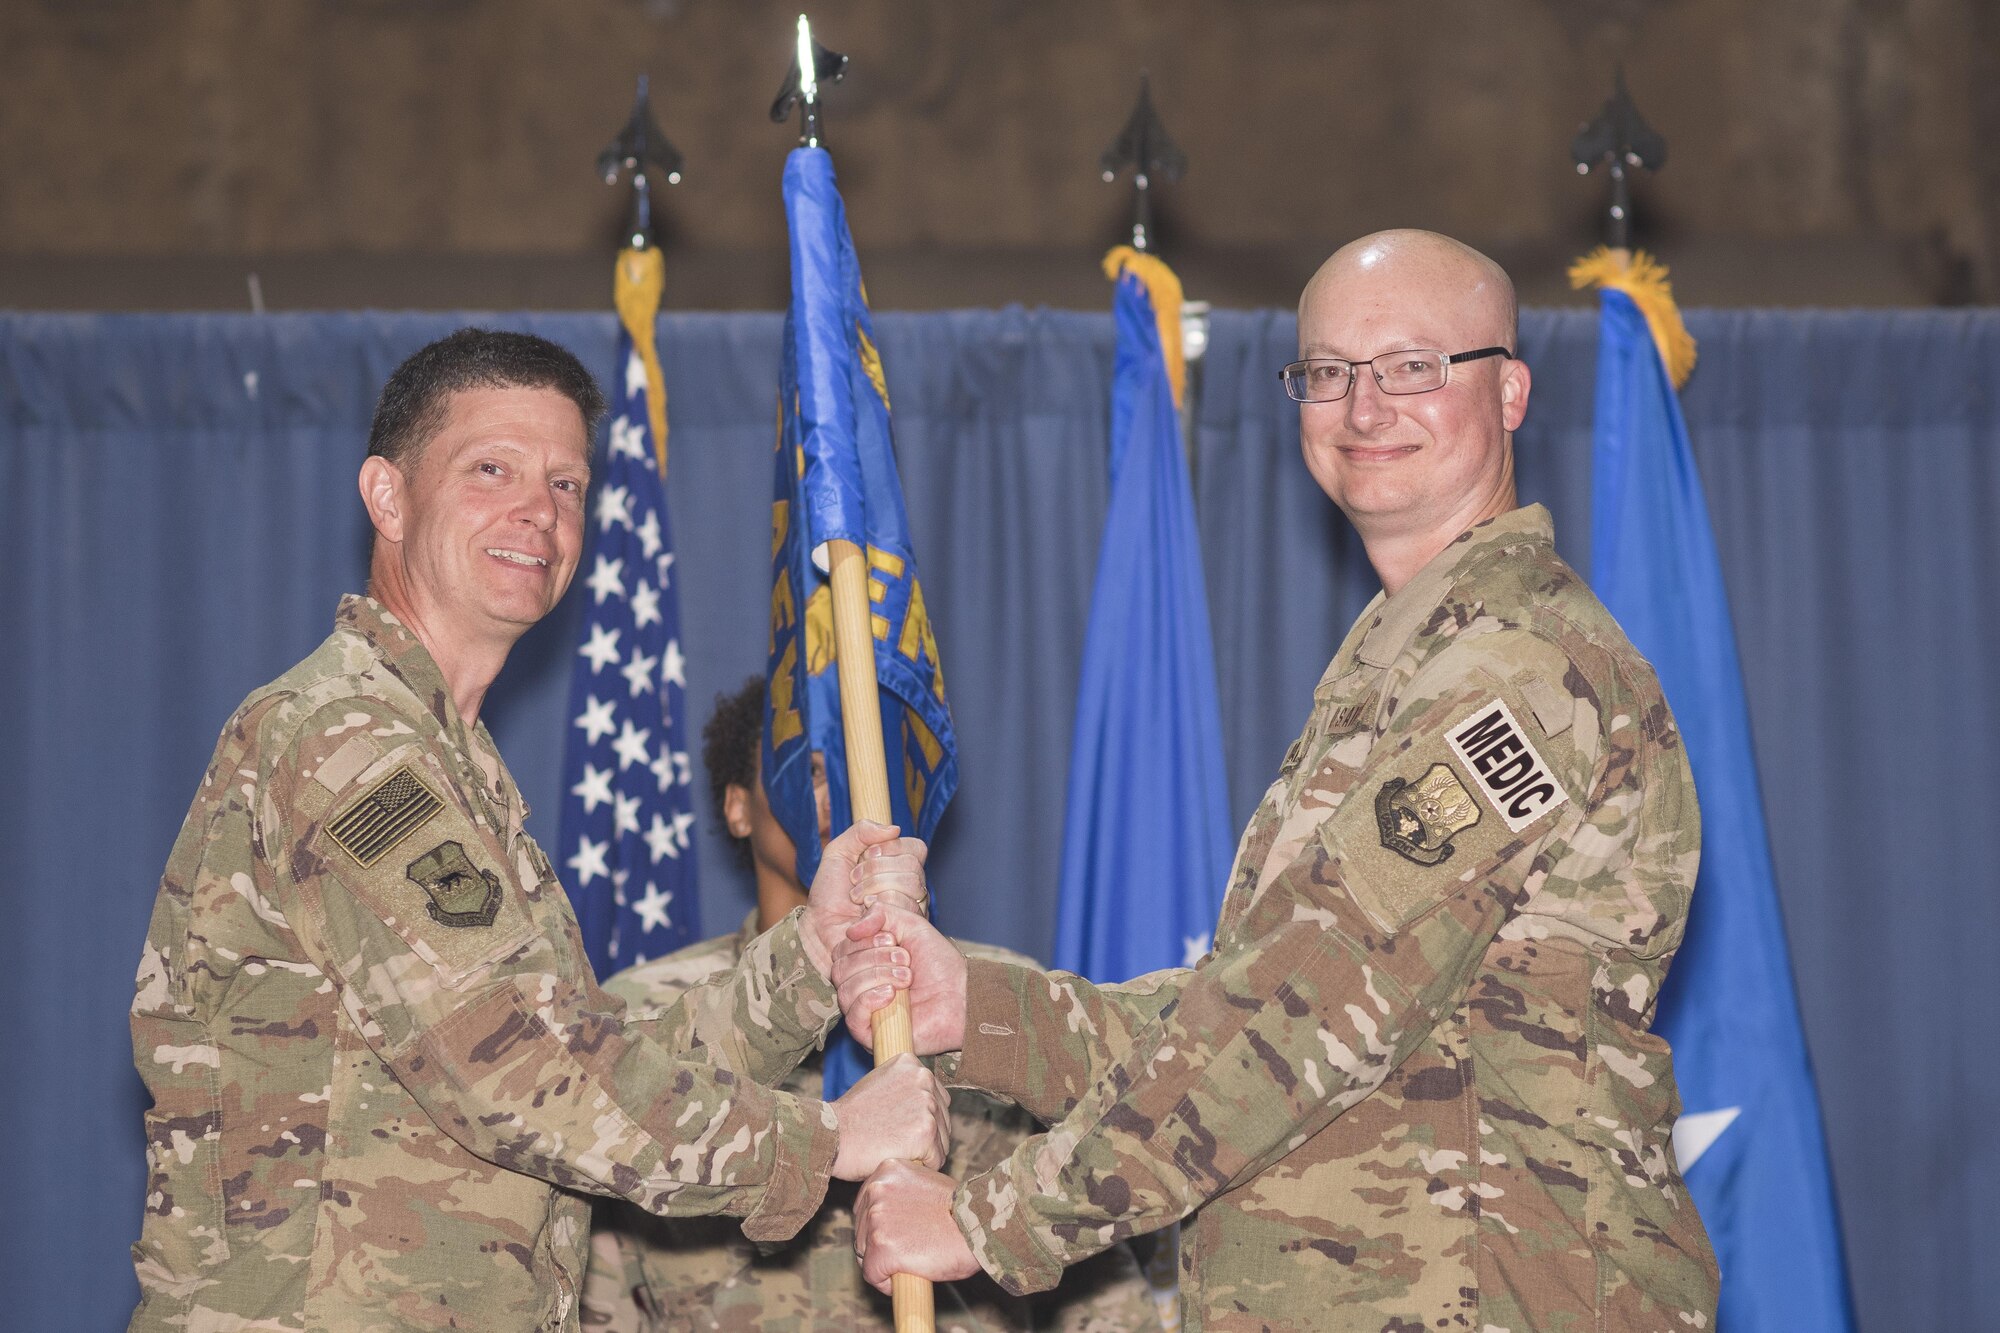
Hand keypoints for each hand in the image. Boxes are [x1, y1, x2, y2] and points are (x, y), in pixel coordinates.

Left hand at [800, 821, 913, 976]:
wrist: (819, 928)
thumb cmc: (829, 893)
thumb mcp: (838, 852)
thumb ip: (861, 831)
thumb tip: (895, 829)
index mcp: (900, 865)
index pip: (916, 847)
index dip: (889, 849)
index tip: (865, 857)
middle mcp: (912, 886)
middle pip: (912, 866)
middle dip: (875, 871)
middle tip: (855, 883)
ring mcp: (912, 909)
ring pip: (910, 886)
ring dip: (873, 889)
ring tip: (857, 900)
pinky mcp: (906, 929)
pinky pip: (903, 908)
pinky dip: (877, 908)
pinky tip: (864, 915)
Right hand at [829, 1052, 949, 1180]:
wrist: (832, 1135)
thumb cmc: (850, 1117)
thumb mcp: (877, 1083)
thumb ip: (903, 1085)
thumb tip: (923, 1098)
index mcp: (912, 1065)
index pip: (937, 1097)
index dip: (921, 1117)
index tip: (899, 1125)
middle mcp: (924, 1079)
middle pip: (943, 1118)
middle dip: (926, 1135)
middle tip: (895, 1140)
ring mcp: (927, 1105)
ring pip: (942, 1141)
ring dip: (924, 1152)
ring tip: (895, 1149)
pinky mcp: (926, 1131)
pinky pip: (937, 1159)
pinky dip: (921, 1166)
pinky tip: (899, 1158)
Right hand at [834, 902, 967, 1056]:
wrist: (962, 996)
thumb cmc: (939, 964)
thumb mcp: (911, 925)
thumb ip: (881, 914)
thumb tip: (851, 930)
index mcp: (865, 963)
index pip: (842, 950)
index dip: (864, 942)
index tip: (893, 940)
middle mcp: (861, 987)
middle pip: (840, 969)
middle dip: (874, 958)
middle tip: (905, 960)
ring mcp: (865, 1012)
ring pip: (845, 991)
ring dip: (877, 977)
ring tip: (906, 978)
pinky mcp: (871, 1034)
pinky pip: (851, 1017)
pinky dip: (869, 1000)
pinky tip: (891, 995)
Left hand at [854, 1159, 980, 1293]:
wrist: (979, 1227)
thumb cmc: (962, 1211)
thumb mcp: (927, 1185)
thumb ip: (903, 1193)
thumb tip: (892, 1214)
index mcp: (887, 1170)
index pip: (866, 1205)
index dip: (881, 1226)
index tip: (899, 1235)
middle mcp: (876, 1190)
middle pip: (861, 1230)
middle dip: (879, 1245)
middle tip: (910, 1249)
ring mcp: (876, 1219)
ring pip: (865, 1254)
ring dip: (884, 1263)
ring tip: (915, 1258)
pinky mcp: (881, 1248)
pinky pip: (873, 1276)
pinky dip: (888, 1283)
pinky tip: (912, 1273)